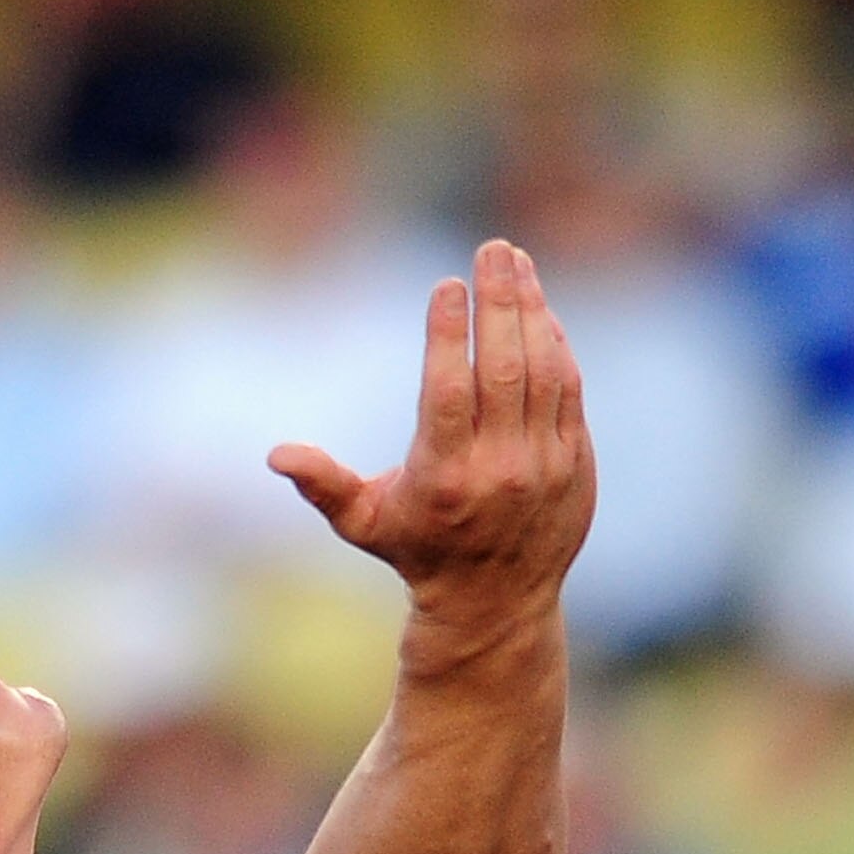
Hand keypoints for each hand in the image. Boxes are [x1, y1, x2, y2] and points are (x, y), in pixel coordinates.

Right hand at [269, 239, 594, 628]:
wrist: (495, 603)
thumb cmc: (417, 551)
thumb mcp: (363, 523)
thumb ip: (324, 484)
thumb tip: (277, 455)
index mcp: (443, 477)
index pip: (448, 391)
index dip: (449, 334)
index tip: (447, 285)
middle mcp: (498, 469)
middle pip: (503, 368)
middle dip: (499, 301)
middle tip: (492, 250)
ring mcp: (544, 465)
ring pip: (543, 371)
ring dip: (531, 311)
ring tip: (516, 264)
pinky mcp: (576, 462)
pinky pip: (569, 390)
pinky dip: (556, 346)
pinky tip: (539, 311)